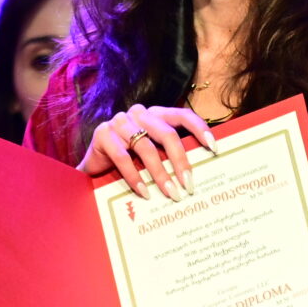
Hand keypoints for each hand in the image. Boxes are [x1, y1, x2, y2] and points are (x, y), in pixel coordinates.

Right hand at [81, 103, 215, 199]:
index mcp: (156, 114)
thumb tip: (197, 175)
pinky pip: (123, 157)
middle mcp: (139, 113)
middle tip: (189, 185)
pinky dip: (135, 177)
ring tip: (170, 193)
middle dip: (181, 162)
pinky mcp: (102, 134)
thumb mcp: (153, 155)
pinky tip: (144, 192)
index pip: (182, 115)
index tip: (214, 148)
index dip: (199, 129)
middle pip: (167, 134)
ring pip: (146, 147)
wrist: (94, 166)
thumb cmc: (130, 160)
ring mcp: (119, 122)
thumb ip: (170, 156)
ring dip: (160, 174)